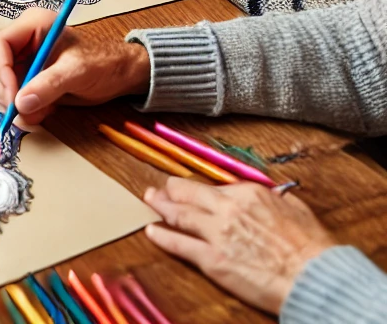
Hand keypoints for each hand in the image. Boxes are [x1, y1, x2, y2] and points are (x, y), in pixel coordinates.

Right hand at [0, 9, 150, 128]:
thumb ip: (48, 85)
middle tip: (21, 111)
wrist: (118, 75)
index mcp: (33, 24)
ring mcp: (22, 58)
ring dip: (14, 101)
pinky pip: (10, 93)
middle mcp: (22, 39)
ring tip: (41, 110)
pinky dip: (22, 107)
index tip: (12, 98)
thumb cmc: (102, 63)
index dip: (0, 71)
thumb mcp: (77, 72)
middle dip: (5, 90)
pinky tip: (44, 110)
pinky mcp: (25, 76)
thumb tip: (21, 104)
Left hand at [144, 178, 334, 314]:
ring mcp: (217, 233)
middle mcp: (227, 207)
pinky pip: (180, 244)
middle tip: (158, 189)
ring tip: (149, 202)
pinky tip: (152, 232)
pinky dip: (163, 237)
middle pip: (188, 193)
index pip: (213, 187)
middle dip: (170, 190)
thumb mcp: (295, 209)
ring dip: (160, 207)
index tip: (191, 191)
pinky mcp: (213, 260)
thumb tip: (271, 195)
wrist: (315, 277)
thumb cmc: (312, 248)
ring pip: (179, 214)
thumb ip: (275, 198)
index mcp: (247, 193)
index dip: (200, 191)